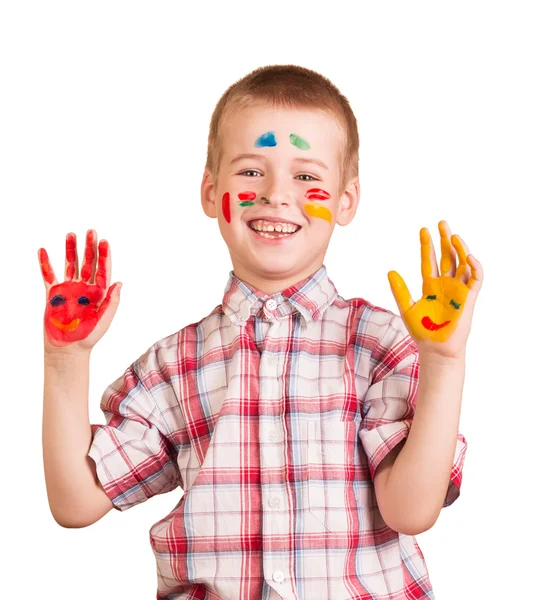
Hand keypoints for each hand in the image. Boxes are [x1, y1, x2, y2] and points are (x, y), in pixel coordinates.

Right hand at [38, 229, 121, 351]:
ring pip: (70, 265)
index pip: (103, 270)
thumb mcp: (104, 320)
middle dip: (89, 247)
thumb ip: (112, 302)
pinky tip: (43, 250)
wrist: (67, 348)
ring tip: (70, 234)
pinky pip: (48, 275)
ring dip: (70, 250)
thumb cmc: (88, 337)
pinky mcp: (53, 294)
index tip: (104, 241)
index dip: (104, 255)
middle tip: (90, 231)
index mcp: (99, 293)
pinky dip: (45, 263)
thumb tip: (120, 283)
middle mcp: (84, 288)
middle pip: (88, 263)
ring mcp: (69, 289)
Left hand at [387, 220, 482, 358]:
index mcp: (430, 285)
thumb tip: (390, 271)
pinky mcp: (469, 298)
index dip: (427, 245)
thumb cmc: (422, 331)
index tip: (423, 229)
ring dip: (460, 249)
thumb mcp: (407, 307)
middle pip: (447, 257)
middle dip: (445, 240)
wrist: (435, 349)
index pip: (429, 260)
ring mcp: (458, 290)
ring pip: (462, 264)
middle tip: (442, 223)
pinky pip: (475, 279)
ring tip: (454, 235)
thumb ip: (400, 290)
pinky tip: (468, 255)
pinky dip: (474, 266)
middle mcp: (445, 285)